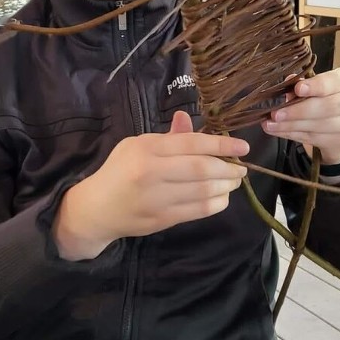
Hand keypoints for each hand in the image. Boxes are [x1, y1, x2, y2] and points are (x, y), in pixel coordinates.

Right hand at [53, 111, 248, 259]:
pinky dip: (216, 203)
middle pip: (201, 169)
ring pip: (203, 191)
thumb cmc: (119, 171)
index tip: (243, 147)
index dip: (222, 145)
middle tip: (242, 168)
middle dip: (228, 168)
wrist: (97, 209)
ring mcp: (157, 199)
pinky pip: (197, 211)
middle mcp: (152, 172)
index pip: (191, 143)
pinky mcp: (162, 219)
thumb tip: (188, 119)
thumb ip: (168, 137)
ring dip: (226, 186)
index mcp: (147, 149)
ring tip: (234, 181)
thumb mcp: (138, 145)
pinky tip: (222, 197)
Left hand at [262, 68, 339, 165]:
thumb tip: (286, 89)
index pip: (335, 81)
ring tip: (270, 124)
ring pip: (320, 125)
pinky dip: (293, 135)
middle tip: (276, 113)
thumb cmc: (325, 97)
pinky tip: (278, 131)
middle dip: (299, 110)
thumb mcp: (316, 86)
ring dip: (292, 125)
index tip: (297, 89)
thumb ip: (302, 84)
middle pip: (329, 106)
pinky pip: (315, 139)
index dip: (316, 86)